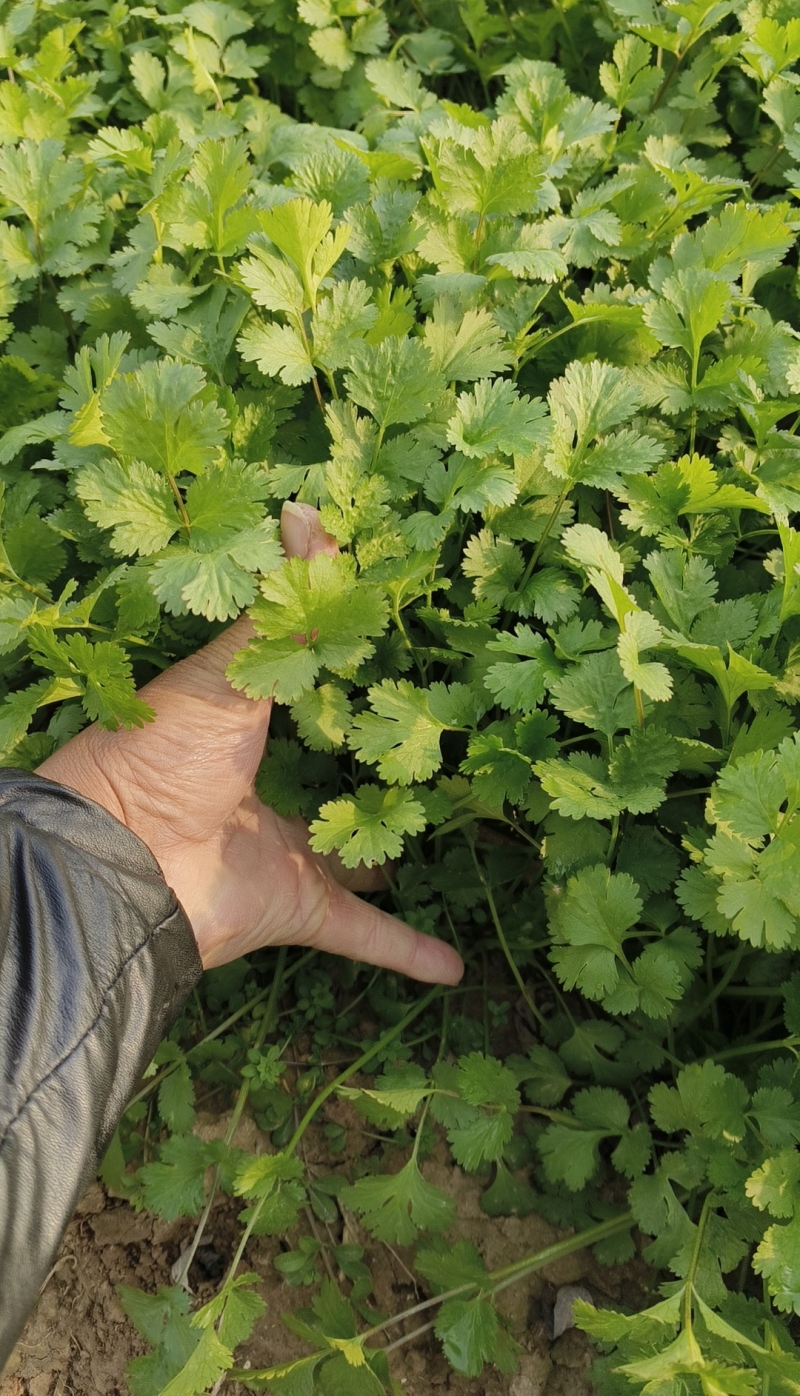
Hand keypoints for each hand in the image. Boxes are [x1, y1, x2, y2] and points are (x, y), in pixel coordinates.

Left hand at [36, 503, 463, 984]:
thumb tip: (307, 510)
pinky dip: (406, 951)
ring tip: (465, 844)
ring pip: (359, 857)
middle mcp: (270, 791)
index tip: (415, 658)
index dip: (357, 682)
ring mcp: (287, 853)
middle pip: (343, 779)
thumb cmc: (164, 753)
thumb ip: (278, 607)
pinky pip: (363, 936)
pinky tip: (457, 969)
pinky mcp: (299, 908)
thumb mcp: (228, 670)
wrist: (120, 860)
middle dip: (388, 773)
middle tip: (453, 753)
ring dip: (400, 857)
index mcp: (247, 730)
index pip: (314, 700)